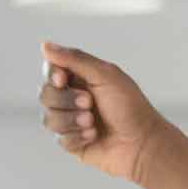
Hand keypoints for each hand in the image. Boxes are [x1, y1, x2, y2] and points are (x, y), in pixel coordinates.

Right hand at [38, 41, 174, 187]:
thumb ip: (75, 59)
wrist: (142, 143)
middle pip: (45, 95)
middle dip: (66, 100)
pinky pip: (59, 139)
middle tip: (89, 103)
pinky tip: (94, 136)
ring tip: (92, 122)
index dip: (52, 75)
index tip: (62, 79)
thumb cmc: (130, 107)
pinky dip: (77, 137)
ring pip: (48, 119)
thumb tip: (45, 45)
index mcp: (81, 79)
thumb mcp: (105, 75)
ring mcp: (71, 121)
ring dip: (71, 120)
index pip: (51, 71)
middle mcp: (73, 98)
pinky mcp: (73, 143)